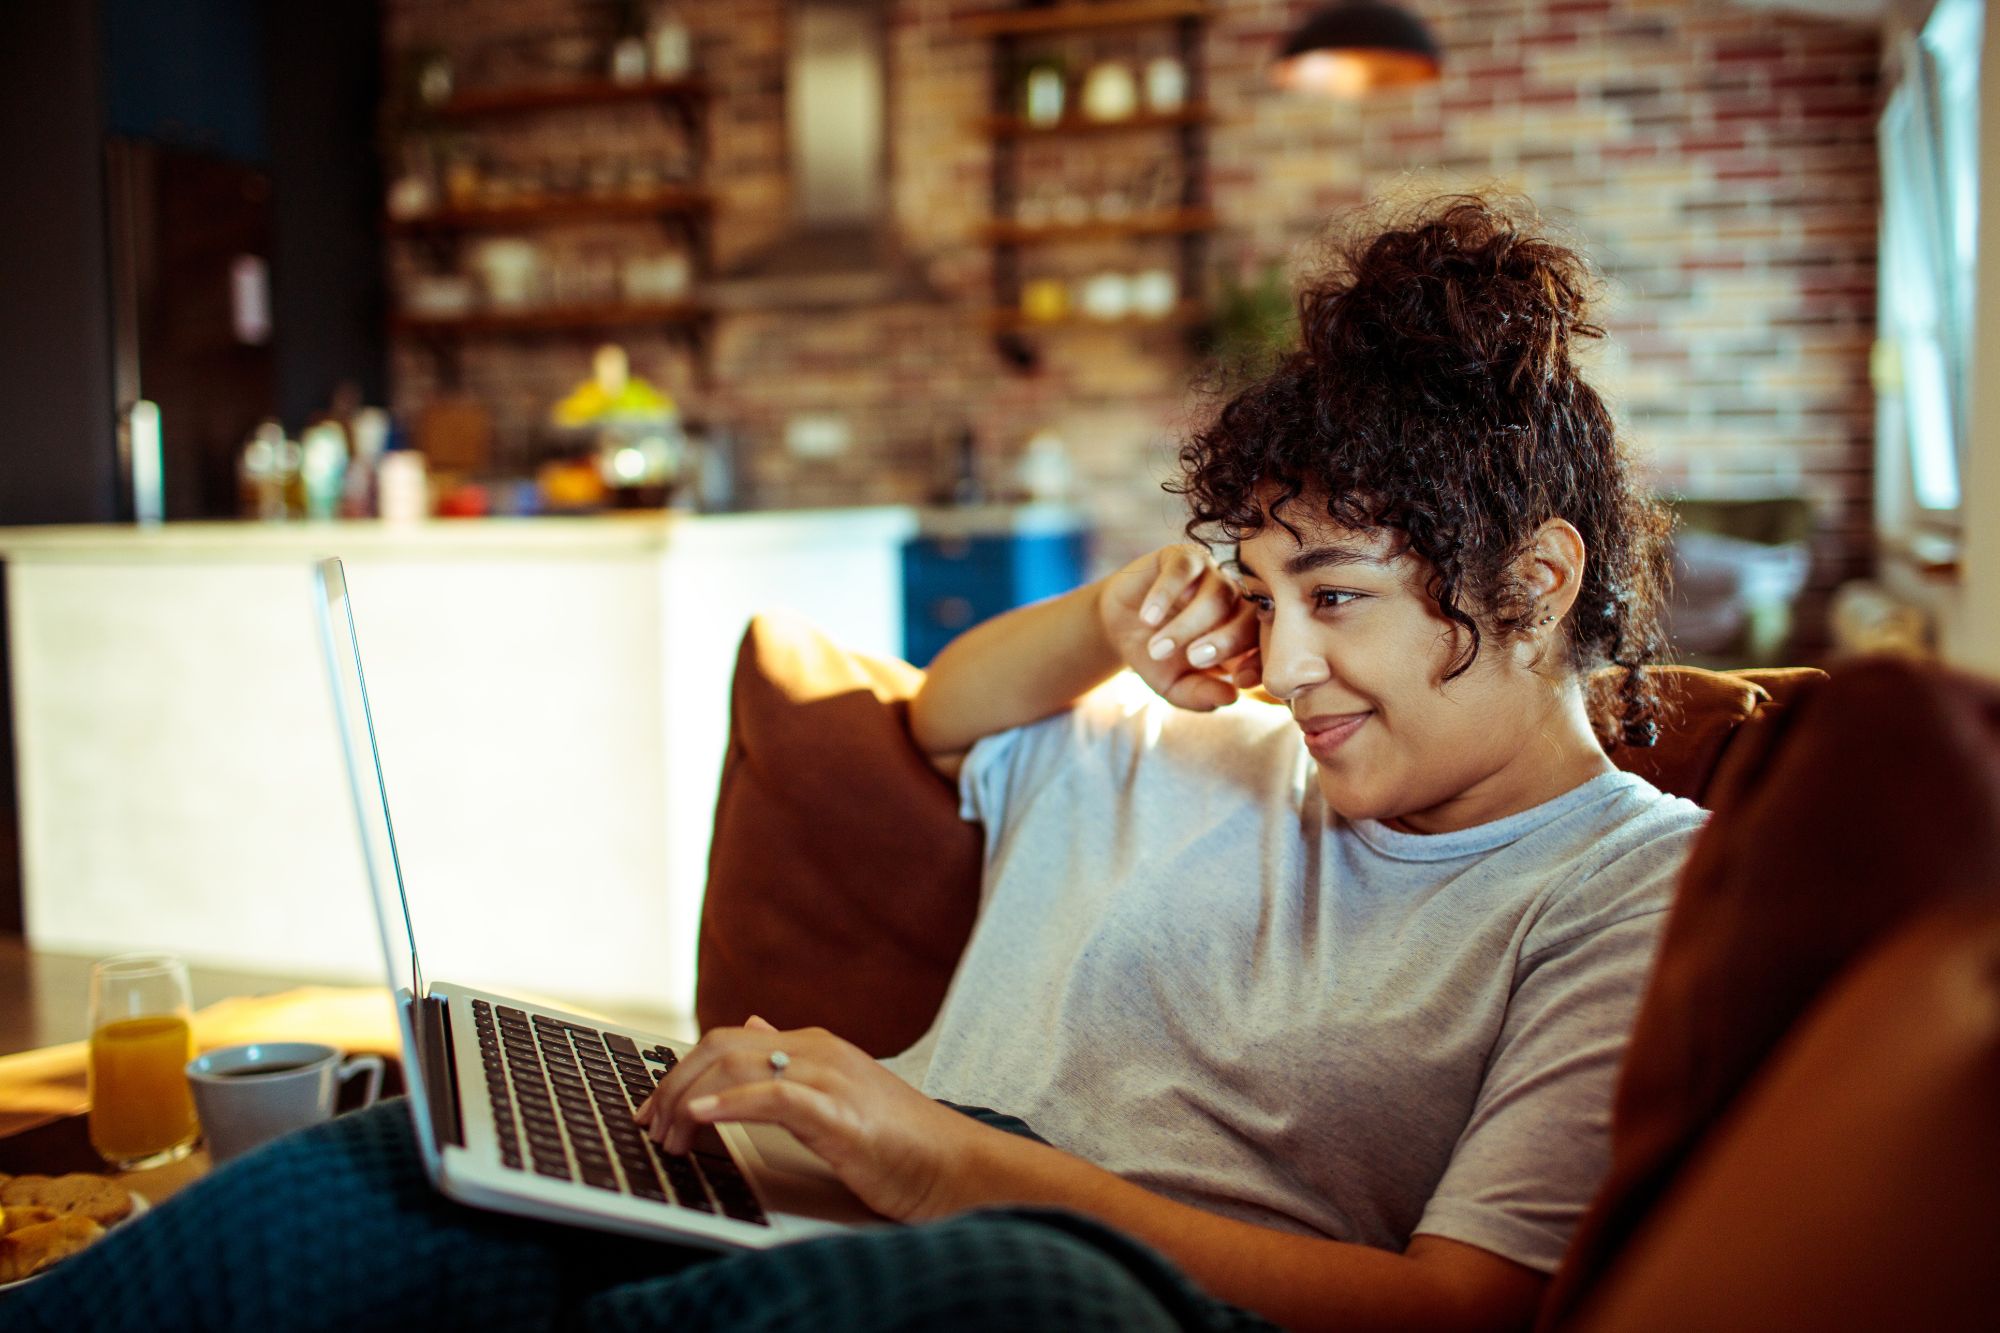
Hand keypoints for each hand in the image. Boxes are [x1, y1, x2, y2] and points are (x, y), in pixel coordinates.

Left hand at [633, 1017, 988, 1221]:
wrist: (955, 1165)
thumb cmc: (900, 1141)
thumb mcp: (838, 1092)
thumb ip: (792, 1060)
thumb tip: (755, 1026)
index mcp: (814, 1045)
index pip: (728, 1040)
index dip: (680, 1072)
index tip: (654, 1111)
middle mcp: (817, 1049)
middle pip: (720, 1046)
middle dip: (672, 1085)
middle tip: (650, 1127)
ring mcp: (828, 1076)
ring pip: (736, 1063)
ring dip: (688, 1101)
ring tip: (668, 1135)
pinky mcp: (838, 1112)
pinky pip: (772, 1095)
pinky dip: (727, 1104)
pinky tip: (701, 1120)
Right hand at [1097, 544, 1260, 710]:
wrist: (1117, 628)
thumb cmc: (1156, 658)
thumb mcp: (1175, 686)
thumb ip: (1202, 695)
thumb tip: (1231, 698)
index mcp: (1243, 632)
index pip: (1266, 644)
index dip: (1258, 662)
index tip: (1238, 681)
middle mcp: (1235, 600)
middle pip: (1249, 615)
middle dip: (1226, 641)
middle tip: (1195, 659)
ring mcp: (1211, 575)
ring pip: (1217, 594)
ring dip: (1188, 624)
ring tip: (1158, 648)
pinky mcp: (1182, 556)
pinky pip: (1183, 570)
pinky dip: (1166, 594)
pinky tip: (1149, 618)